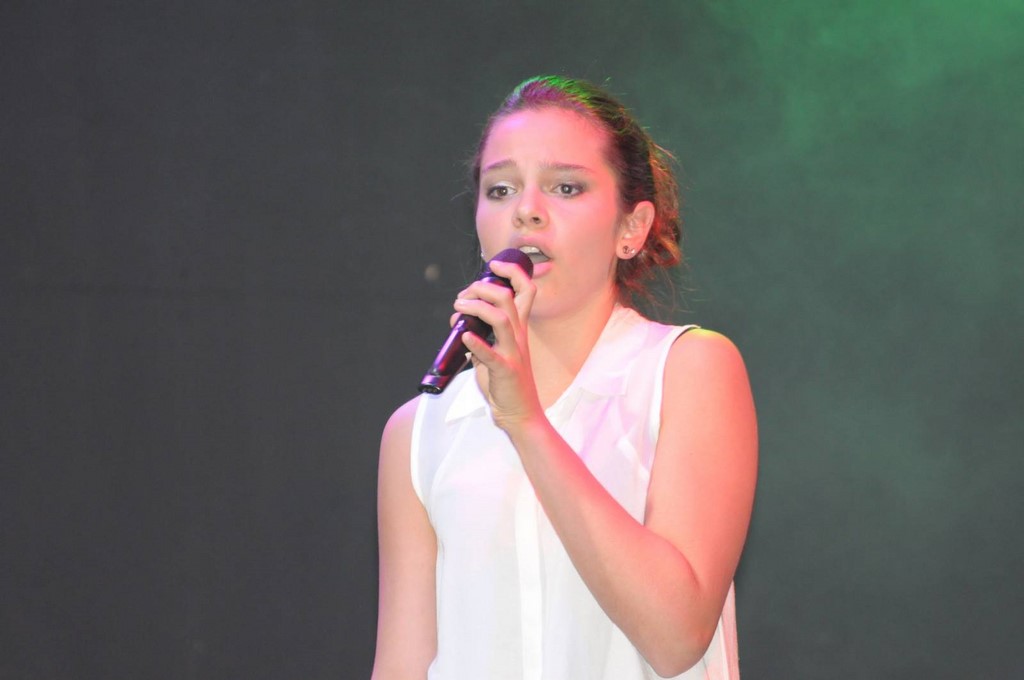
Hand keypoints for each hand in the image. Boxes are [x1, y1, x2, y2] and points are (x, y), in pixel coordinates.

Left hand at [451, 259, 541, 431]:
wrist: (520, 415)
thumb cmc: (506, 385)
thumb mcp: (493, 354)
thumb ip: (480, 336)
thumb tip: (459, 321)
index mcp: (518, 330)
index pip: (526, 291)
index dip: (512, 272)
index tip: (493, 264)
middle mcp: (519, 337)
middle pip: (508, 298)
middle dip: (483, 286)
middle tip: (463, 295)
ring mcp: (514, 353)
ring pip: (501, 318)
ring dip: (477, 307)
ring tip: (458, 307)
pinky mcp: (506, 371)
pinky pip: (491, 354)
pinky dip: (476, 343)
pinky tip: (464, 336)